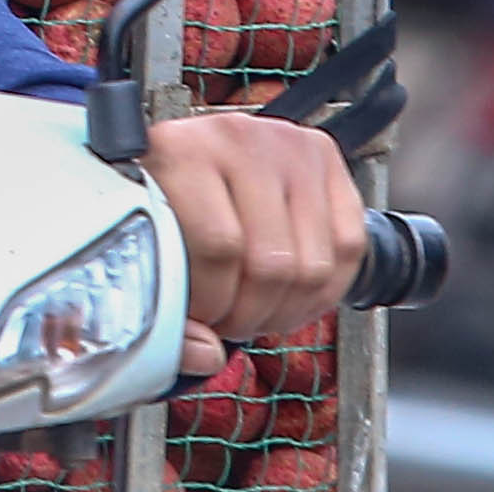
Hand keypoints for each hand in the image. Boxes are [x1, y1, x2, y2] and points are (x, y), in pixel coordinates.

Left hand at [142, 109, 359, 371]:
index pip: (219, 247)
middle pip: (272, 263)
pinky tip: (291, 292)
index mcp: (182, 151)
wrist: (190, 151)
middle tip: (231, 322)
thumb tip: (206, 353)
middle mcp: (241, 139)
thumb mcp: (145, 240)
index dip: (214, 303)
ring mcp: (289, 145)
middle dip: (251, 314)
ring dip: (288, 309)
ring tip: (257, 308)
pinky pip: (348, 248)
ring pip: (314, 266)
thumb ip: (166, 310)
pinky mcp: (326, 159)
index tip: (202, 319)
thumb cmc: (164, 198)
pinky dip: (324, 289)